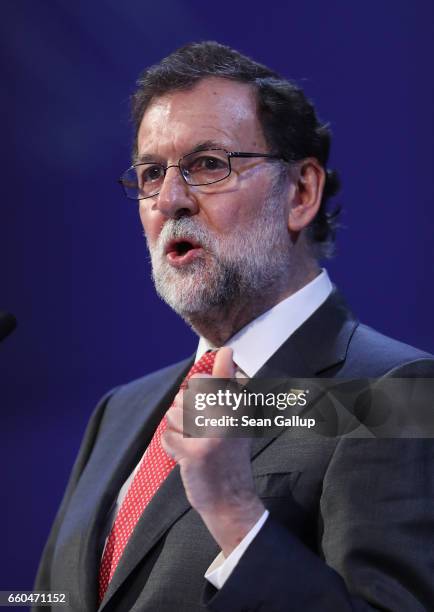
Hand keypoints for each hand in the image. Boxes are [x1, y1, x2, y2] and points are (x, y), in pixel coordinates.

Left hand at [162, 347, 264, 555]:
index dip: (198, 397)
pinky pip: (168, 437)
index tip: (209, 415)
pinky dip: (173, 448)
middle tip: (201, 433)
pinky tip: (188, 457)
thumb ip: (228, 384)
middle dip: (185, 413)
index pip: (203, 380)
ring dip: (178, 431)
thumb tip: (226, 352)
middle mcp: (229, 415)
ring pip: (173, 415)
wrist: (231, 500)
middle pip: (184, 396)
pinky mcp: (196, 452)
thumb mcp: (236, 416)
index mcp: (240, 403)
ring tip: (195, 445)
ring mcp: (213, 434)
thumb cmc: (230, 455)